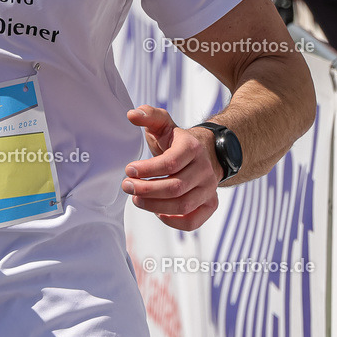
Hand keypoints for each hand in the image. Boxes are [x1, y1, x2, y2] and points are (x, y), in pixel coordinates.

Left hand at [122, 105, 222, 230]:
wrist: (206, 152)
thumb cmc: (178, 140)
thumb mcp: (164, 124)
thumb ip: (148, 115)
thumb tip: (131, 115)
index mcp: (193, 148)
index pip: (170, 163)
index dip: (147, 169)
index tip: (128, 170)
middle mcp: (205, 170)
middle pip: (175, 188)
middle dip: (146, 190)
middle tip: (127, 187)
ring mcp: (209, 189)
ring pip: (182, 206)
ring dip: (155, 206)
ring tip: (136, 199)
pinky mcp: (209, 204)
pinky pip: (193, 221)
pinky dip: (173, 222)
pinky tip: (157, 212)